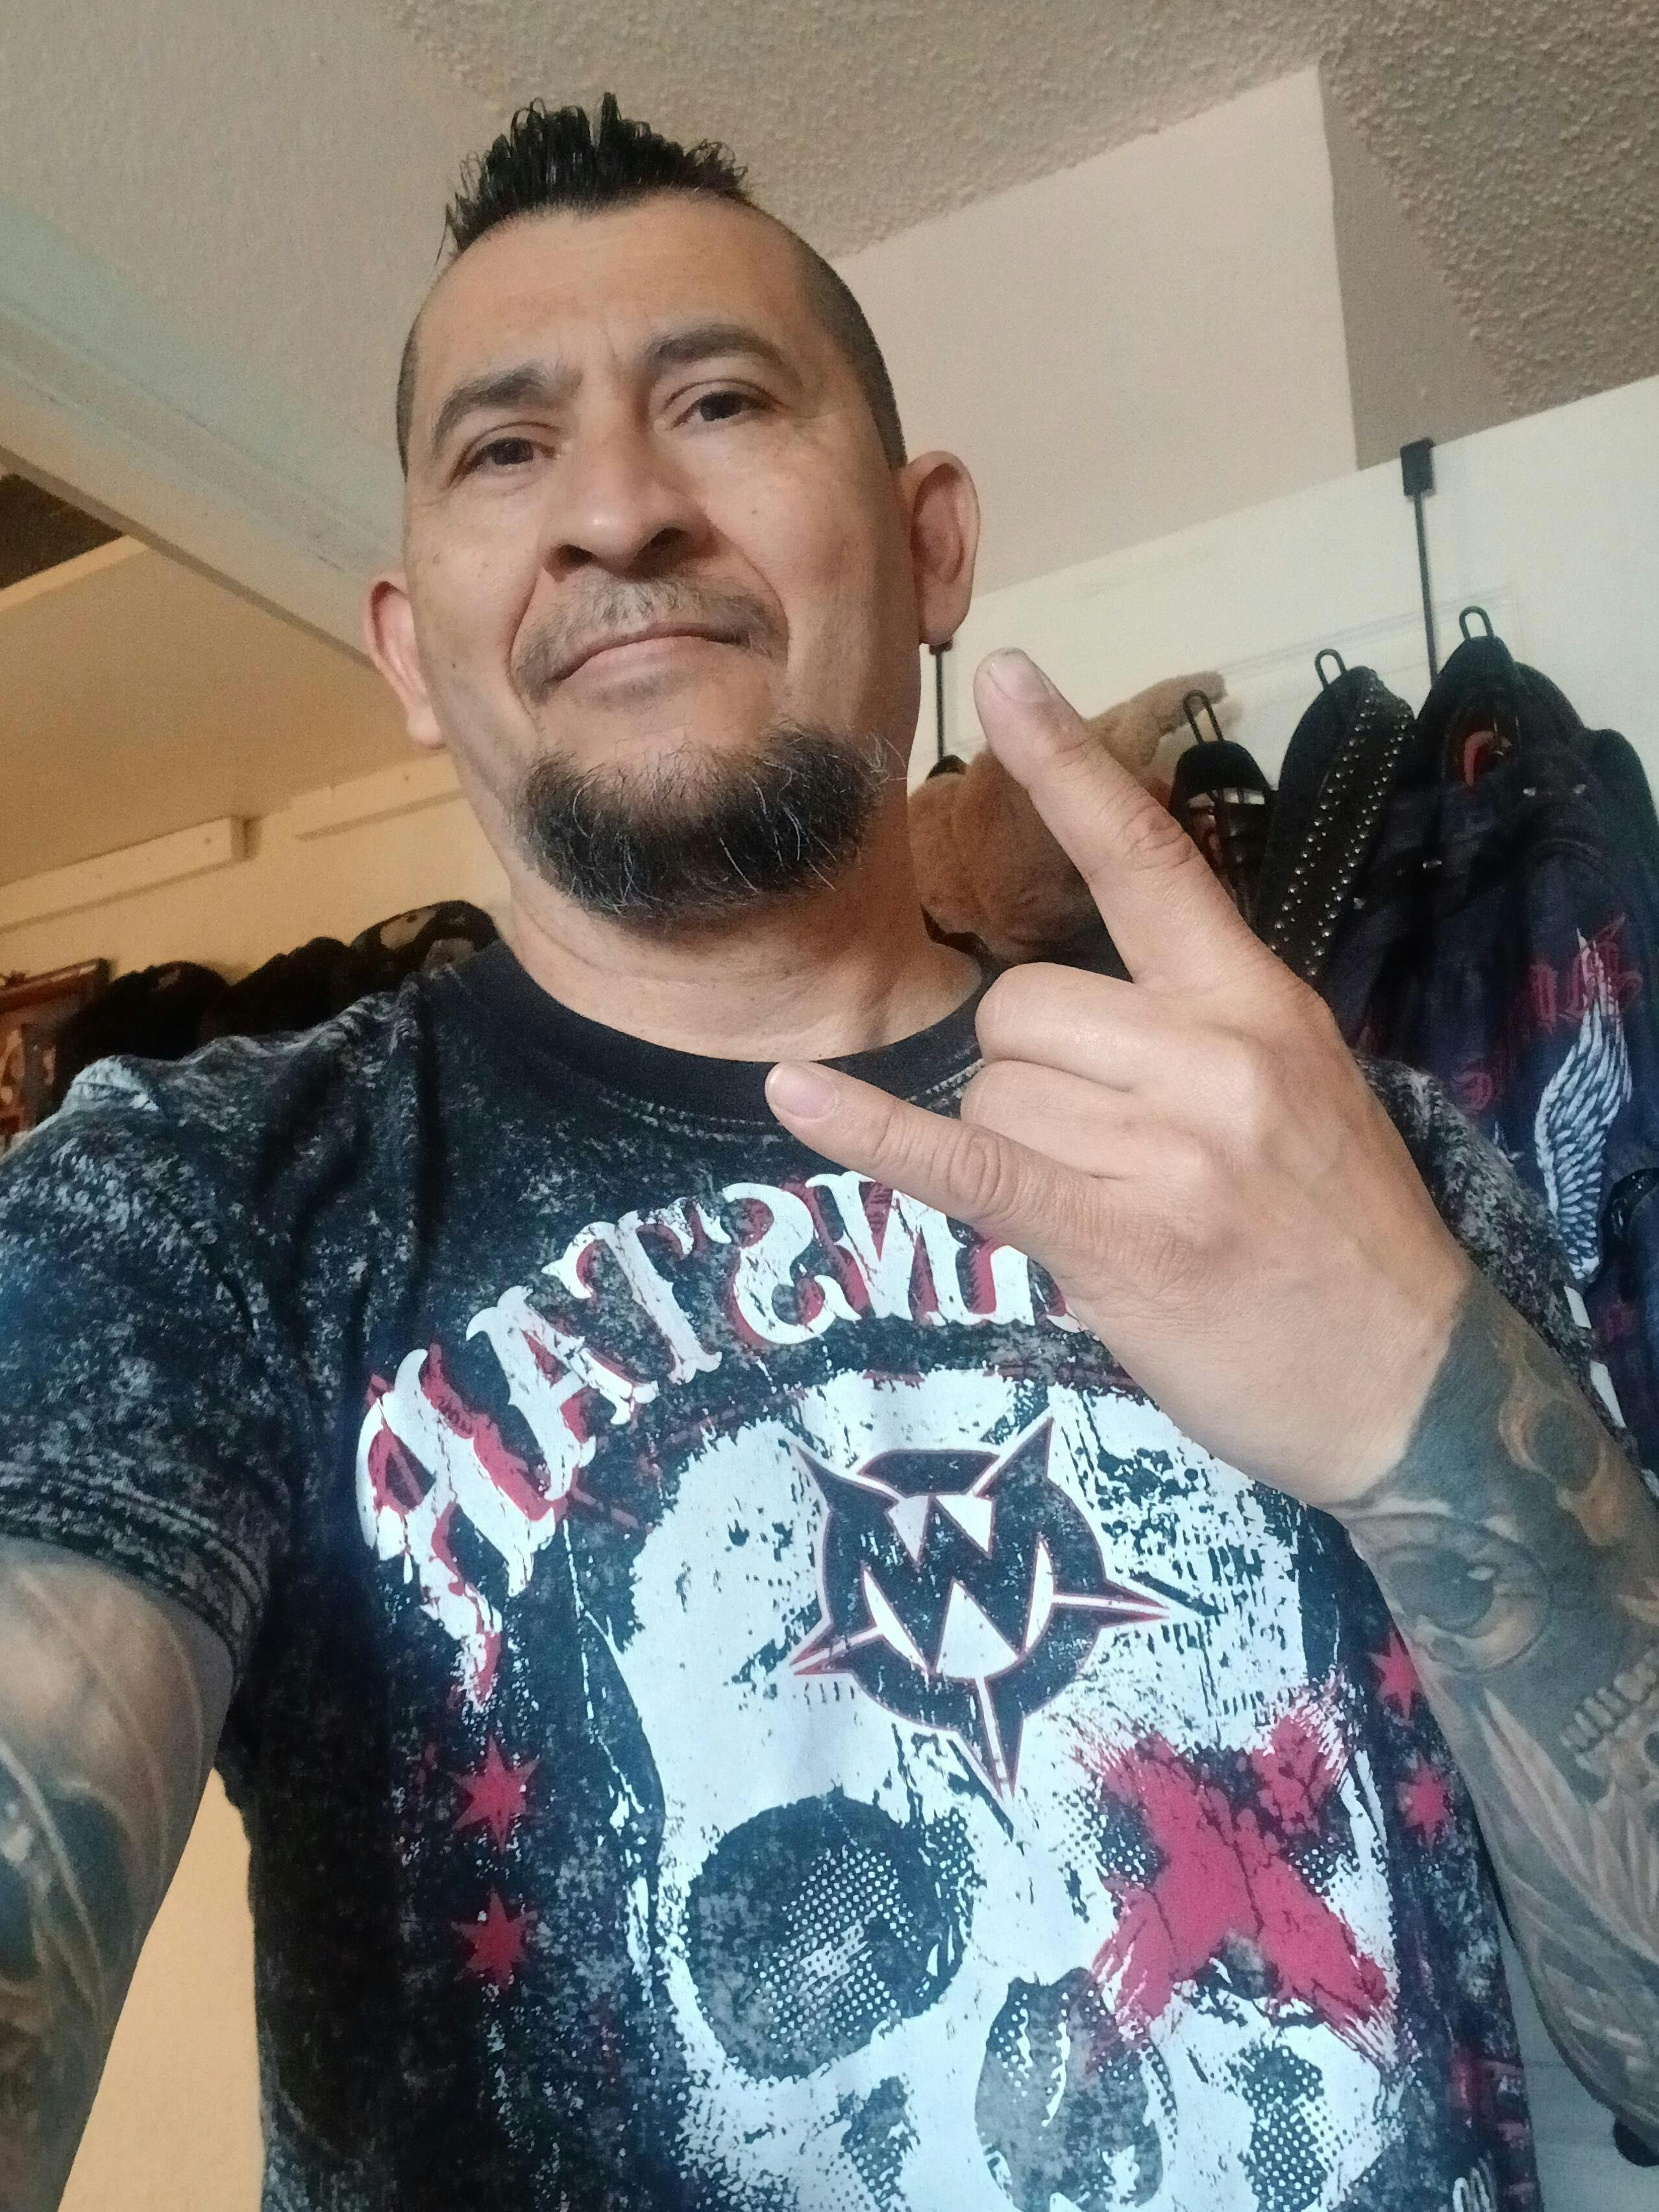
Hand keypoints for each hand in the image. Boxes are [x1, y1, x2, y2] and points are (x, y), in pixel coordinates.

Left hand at [765, 647, 1475, 1512]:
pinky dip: (870, 1136)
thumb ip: (1189, 1034)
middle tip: (1095, 1152)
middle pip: (1020, 1006)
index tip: (1004, 676)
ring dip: (1015, 1144)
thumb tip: (1049, 1023)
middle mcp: (1211, 1055)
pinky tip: (795, 1099)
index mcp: (1256, 1002)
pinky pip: (964, 1163)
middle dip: (1023, 1075)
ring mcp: (1165, 1147)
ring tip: (1104, 1206)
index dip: (1066, 766)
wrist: (1412, 1386)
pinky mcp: (1114, 1235)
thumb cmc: (1343, 1240)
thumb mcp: (1298, 1095)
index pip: (1146, 859)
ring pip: (993, 1089)